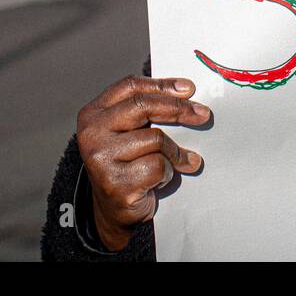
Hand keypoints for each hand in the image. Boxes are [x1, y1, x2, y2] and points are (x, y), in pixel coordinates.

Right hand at [76, 75, 210, 250]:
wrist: (114, 211)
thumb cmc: (128, 165)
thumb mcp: (128, 132)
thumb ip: (145, 112)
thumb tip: (185, 93)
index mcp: (93, 113)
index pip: (130, 87)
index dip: (161, 84)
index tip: (188, 88)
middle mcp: (92, 133)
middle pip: (143, 106)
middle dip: (178, 109)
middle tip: (203, 114)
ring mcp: (101, 158)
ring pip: (155, 138)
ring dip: (174, 152)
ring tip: (178, 163)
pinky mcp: (115, 182)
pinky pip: (158, 166)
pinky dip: (168, 173)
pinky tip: (162, 180)